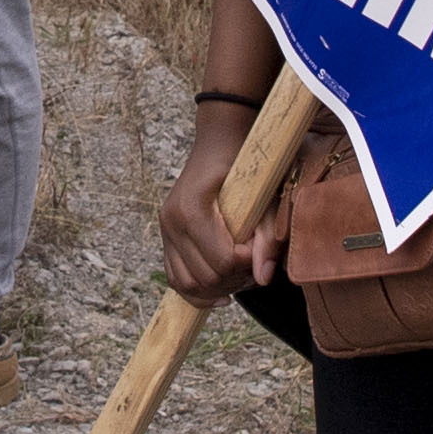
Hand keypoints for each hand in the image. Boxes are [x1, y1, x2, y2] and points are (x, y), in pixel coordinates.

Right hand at [152, 117, 285, 300]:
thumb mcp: (264, 198)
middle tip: (256, 261)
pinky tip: (222, 292)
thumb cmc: (245, 165)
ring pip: (187, 285)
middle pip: (206, 278)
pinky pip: (176, 278)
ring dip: (219, 288)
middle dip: (236, 278)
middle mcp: (171, 223)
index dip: (248, 263)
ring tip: (242, 274)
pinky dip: (198, 291)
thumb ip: (267, 238)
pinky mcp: (167, 238)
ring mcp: (165, 231)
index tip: (260, 246)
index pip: (222, 261)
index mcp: (191, 209)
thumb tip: (265, 278)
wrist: (219, 140)